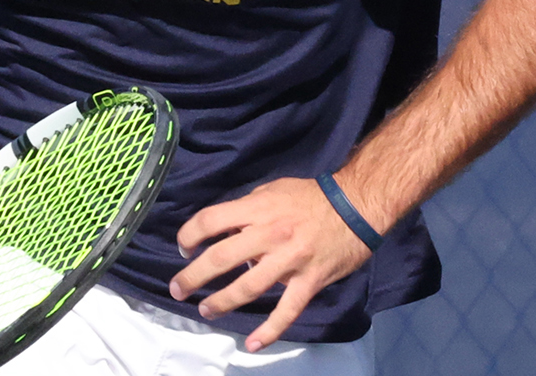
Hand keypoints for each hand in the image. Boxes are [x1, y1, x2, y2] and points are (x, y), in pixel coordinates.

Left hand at [168, 176, 375, 351]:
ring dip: (221, 303)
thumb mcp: (273, 190)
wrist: (356, 206)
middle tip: (178, 289)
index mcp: (257, 209)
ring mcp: (289, 261)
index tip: (183, 248)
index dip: (188, 235)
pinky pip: (286, 310)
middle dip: (193, 277)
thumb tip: (226, 230)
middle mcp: (269, 235)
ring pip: (247, 288)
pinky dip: (269, 331)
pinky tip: (253, 344)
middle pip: (220, 258)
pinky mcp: (308, 281)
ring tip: (206, 310)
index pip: (210, 221)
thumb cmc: (311, 197)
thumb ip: (247, 209)